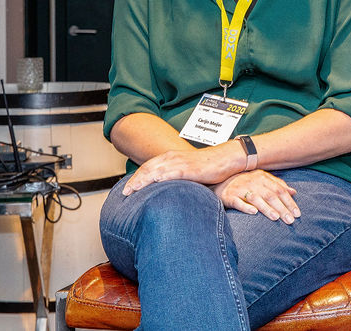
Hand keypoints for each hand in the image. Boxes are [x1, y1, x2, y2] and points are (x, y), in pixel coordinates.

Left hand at [122, 144, 241, 195]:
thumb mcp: (188, 172)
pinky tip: (153, 183)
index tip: (128, 189)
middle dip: (134, 181)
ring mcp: (179, 162)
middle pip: (147, 169)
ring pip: (155, 170)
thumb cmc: (208, 167)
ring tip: (132, 191)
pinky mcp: (188, 169)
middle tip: (125, 193)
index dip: (136, 178)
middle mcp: (172, 158)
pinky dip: (160, 178)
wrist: (225, 159)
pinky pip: (171, 173)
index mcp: (171, 158)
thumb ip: (176, 179)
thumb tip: (167, 193)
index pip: (148, 167)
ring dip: (142, 180)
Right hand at [212, 170, 301, 223]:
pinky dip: (246, 207)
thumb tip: (293, 192)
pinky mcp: (229, 196)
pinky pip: (238, 202)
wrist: (220, 181)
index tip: (297, 213)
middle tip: (290, 220)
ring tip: (276, 218)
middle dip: (282, 208)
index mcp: (262, 177)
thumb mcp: (261, 180)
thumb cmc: (244, 182)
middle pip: (270, 195)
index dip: (289, 202)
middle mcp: (252, 181)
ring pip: (256, 198)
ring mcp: (240, 189)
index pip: (279, 190)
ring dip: (266, 208)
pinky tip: (253, 213)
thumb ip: (277, 185)